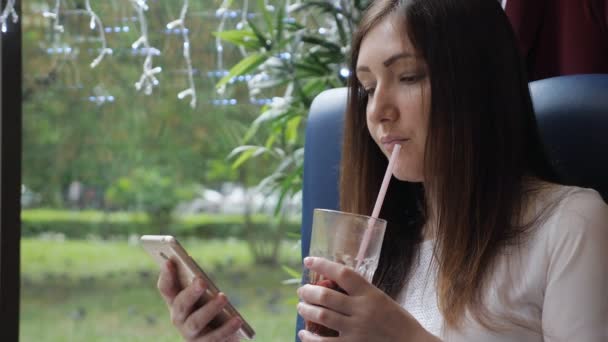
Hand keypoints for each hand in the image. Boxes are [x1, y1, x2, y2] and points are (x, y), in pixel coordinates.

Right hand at [157, 260, 241, 341]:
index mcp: (175, 302)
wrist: (219, 336)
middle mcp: (178, 319)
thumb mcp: (204, 295)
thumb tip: (197, 270)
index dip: (166, 275)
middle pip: (181, 305)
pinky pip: (215, 338)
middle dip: (191, 292)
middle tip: (202, 280)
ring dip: (210, 309)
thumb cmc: (210, 308)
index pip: (165, 288)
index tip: (169, 261)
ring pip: (196, 322)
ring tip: (224, 297)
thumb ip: (198, 283)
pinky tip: (237, 320)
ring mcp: (189, 334)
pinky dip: (227, 329)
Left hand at [297, 257, 437, 341]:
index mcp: (370, 294)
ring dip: (306, 309)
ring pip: (321, 316)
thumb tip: (336, 287)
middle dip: (308, 292)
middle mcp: (361, 310)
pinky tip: (303, 333)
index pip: (342, 273)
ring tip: (300, 306)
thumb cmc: (399, 322)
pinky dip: (309, 337)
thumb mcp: (382, 300)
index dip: (323, 265)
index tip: (308, 261)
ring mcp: (356, 330)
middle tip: (301, 291)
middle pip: (326, 296)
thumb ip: (361, 294)